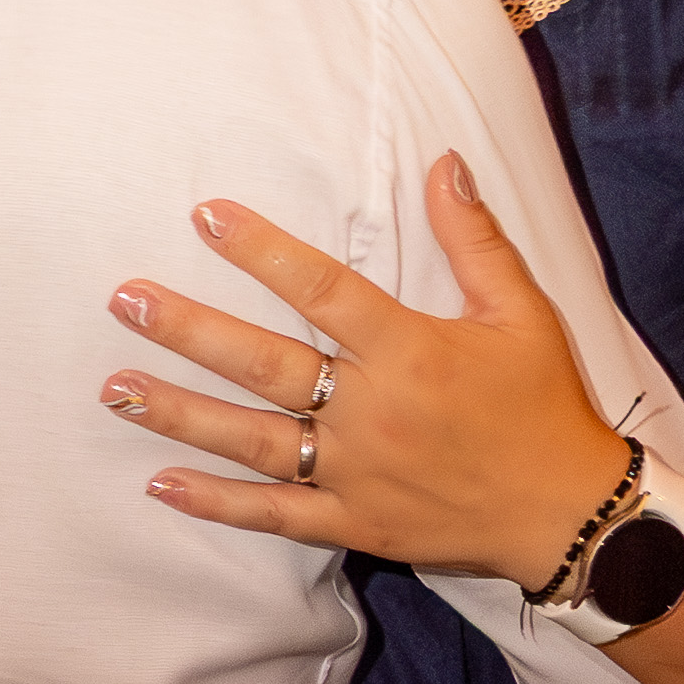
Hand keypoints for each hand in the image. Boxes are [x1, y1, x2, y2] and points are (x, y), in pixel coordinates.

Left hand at [105, 162, 633, 594]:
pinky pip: (275, 513)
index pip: (322, 289)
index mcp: (411, 349)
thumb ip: (474, 239)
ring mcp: (356, 471)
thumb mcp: (522, 313)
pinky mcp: (353, 522)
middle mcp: (373, 410)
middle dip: (190, 329)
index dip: (261, 250)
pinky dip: (217, 503)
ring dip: (180, 411)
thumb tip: (443, 162)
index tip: (205, 217)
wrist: (568, 513)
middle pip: (265, 363)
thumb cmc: (544, 406)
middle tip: (126, 300)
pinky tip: (160, 484)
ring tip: (115, 385)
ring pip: (252, 438)